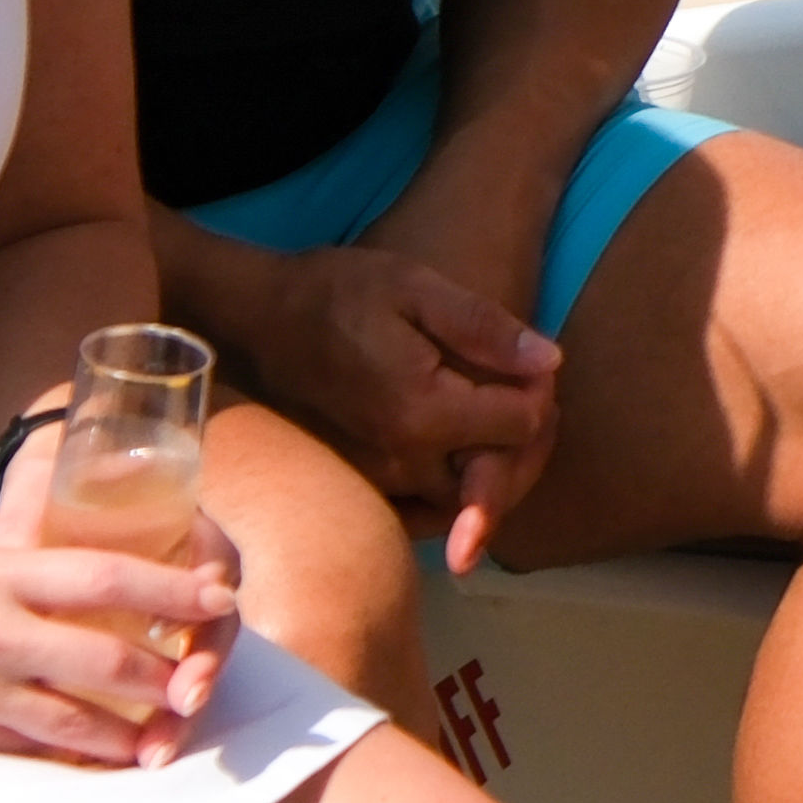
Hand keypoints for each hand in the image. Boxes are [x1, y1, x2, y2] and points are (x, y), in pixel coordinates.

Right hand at [0, 465, 235, 767]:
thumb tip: (43, 545)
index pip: (106, 577)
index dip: (170, 591)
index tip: (216, 598)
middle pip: (106, 653)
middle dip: (166, 670)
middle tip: (203, 679)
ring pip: (77, 716)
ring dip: (129, 730)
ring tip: (164, 736)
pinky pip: (30, 749)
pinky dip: (71, 757)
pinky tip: (100, 763)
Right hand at [215, 234, 565, 574]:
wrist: (252, 324)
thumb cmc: (334, 295)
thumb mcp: (414, 287)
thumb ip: (484, 328)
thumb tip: (550, 364)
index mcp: (422, 412)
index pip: (522, 425)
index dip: (540, 394)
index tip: (530, 365)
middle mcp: (401, 464)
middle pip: (501, 479)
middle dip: (529, 442)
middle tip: (526, 396)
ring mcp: (374, 486)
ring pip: (464, 503)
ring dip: (494, 472)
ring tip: (498, 425)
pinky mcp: (356, 491)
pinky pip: (421, 514)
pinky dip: (451, 495)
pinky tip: (456, 457)